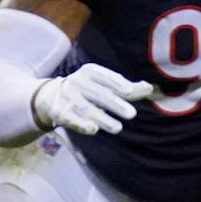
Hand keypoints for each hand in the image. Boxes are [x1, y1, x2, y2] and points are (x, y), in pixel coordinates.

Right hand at [30, 62, 153, 135]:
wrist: (50, 95)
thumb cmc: (88, 89)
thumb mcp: (104, 84)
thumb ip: (126, 88)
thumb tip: (150, 89)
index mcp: (90, 72)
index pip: (106, 77)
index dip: (117, 83)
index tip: (130, 91)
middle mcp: (78, 82)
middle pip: (99, 94)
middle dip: (115, 104)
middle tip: (132, 114)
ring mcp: (67, 97)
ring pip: (87, 109)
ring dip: (102, 118)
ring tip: (118, 128)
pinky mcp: (59, 111)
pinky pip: (71, 118)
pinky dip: (81, 124)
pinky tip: (93, 130)